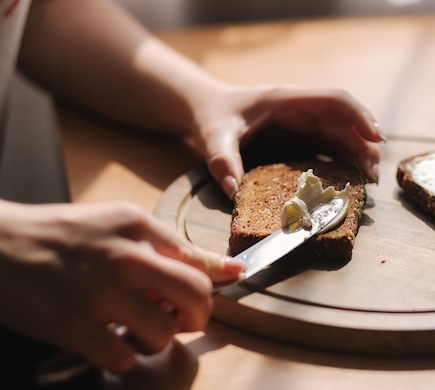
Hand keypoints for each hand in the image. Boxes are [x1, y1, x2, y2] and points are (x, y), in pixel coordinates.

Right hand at [0, 200, 243, 373]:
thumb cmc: (59, 234)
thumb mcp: (115, 222)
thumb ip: (165, 243)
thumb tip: (222, 268)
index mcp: (136, 226)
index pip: (197, 258)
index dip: (218, 279)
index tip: (228, 285)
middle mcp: (124, 256)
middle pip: (195, 295)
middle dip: (199, 315)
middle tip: (185, 319)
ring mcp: (98, 292)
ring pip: (164, 331)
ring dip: (159, 340)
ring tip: (141, 331)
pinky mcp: (73, 326)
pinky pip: (124, 359)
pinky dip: (124, 359)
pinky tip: (111, 344)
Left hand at [186, 83, 384, 198]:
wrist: (204, 108)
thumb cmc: (211, 116)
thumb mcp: (212, 137)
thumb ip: (222, 161)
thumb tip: (233, 191)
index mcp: (286, 100)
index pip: (334, 100)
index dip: (359, 116)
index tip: (377, 137)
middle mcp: (301, 109)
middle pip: (345, 120)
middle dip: (364, 143)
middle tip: (373, 174)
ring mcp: (303, 121)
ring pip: (343, 132)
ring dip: (359, 153)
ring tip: (369, 180)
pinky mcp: (301, 135)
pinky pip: (331, 144)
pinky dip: (345, 158)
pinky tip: (352, 177)